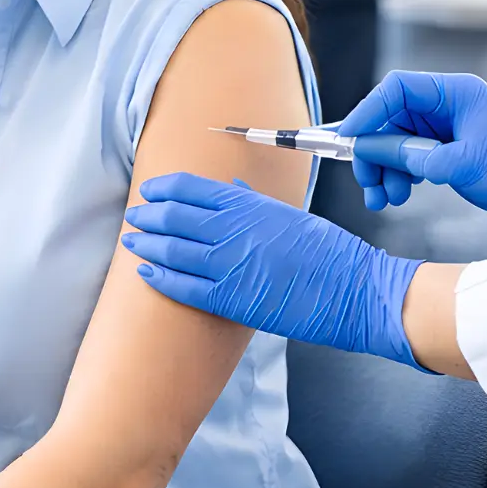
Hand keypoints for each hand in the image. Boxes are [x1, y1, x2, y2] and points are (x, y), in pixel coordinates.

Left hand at [122, 173, 424, 367]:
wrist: (354, 290)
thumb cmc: (329, 252)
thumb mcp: (290, 215)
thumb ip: (255, 202)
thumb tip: (231, 188)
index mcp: (250, 205)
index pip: (192, 188)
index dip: (164, 189)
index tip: (151, 191)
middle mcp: (234, 230)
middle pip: (174, 217)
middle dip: (148, 215)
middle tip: (134, 216)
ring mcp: (231, 265)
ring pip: (172, 251)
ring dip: (146, 245)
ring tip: (132, 242)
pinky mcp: (232, 299)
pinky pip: (184, 287)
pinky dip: (160, 279)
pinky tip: (146, 274)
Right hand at [338, 72, 486, 225]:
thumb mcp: (466, 164)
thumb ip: (418, 158)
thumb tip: (378, 152)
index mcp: (455, 92)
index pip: (398, 89)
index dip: (368, 110)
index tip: (350, 138)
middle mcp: (445, 106)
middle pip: (390, 118)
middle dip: (374, 151)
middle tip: (368, 181)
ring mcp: (444, 128)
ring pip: (395, 142)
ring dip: (384, 169)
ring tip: (385, 198)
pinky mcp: (444, 149)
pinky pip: (408, 157)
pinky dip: (398, 176)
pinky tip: (399, 194)